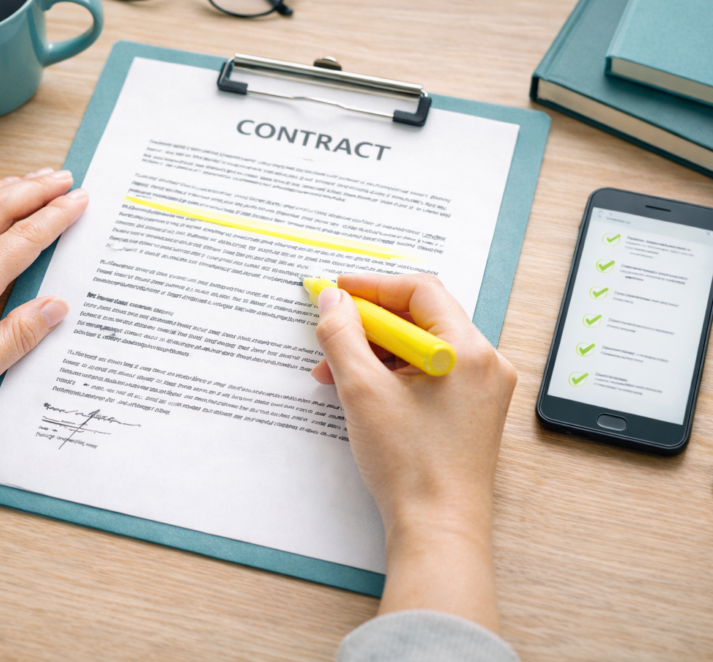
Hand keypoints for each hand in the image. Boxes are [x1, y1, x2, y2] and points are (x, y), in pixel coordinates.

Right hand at [311, 274, 515, 632]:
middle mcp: (485, 364)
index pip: (420, 291)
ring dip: (375, 352)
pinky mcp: (471, 412)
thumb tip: (333, 300)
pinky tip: (360, 390)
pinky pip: (430, 374)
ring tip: (335, 372)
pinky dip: (393, 375)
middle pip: (421, 318)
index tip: (338, 291)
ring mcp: (482, 390)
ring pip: (421, 348)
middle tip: (331, 330)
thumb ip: (342, 336)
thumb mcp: (362, 391)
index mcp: (469, 351)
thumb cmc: (411, 468)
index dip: (373, 286)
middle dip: (368, 324)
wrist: (437, 531)